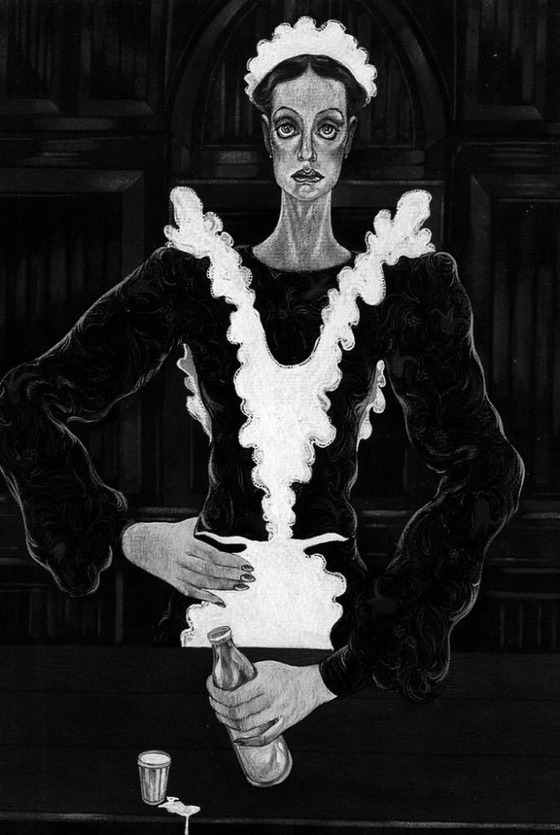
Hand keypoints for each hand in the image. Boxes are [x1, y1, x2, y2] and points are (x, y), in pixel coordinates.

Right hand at [121, 518, 252, 605]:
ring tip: (243, 586)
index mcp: (187, 543)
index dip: (231, 561)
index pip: (213, 555)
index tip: (247, 564)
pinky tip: (223, 601)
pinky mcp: (174, 583)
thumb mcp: (190, 525)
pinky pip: (192, 593)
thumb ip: (211, 530)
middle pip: (210, 571)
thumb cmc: (173, 532)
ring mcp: (177, 573)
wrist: (144, 544)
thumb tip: (237, 537)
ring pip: (203, 583)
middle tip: (250, 577)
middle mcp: (181, 559)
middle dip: (232, 575)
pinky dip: (208, 598)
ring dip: (225, 587)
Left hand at [206, 661, 335, 745]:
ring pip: (247, 726)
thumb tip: (226, 678)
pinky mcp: (283, 725)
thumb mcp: (265, 667)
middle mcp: (270, 700)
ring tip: (221, 716)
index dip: (217, 695)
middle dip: (219, 709)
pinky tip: (238, 740)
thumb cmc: (286, 674)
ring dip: (228, 723)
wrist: (312, 684)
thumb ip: (248, 674)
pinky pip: (264, 738)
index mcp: (264, 683)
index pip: (234, 695)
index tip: (210, 689)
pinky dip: (249, 742)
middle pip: (237, 713)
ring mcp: (277, 714)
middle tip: (213, 702)